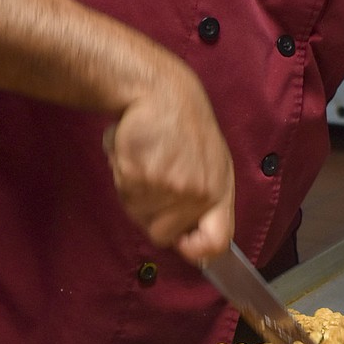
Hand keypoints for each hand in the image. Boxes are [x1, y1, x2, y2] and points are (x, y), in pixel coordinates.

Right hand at [102, 60, 234, 265]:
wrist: (160, 92)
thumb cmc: (184, 124)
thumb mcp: (211, 162)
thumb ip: (205, 200)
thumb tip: (191, 240)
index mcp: (220, 190)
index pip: (216, 241)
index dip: (196, 251)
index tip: (183, 244)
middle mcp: (197, 193)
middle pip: (164, 235)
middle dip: (153, 215)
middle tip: (155, 180)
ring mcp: (168, 187)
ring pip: (139, 216)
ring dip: (136, 194)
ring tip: (146, 161)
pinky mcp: (140, 177)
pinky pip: (124, 195)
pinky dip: (123, 178)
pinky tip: (134, 155)